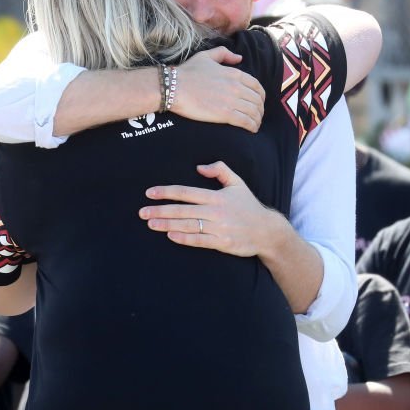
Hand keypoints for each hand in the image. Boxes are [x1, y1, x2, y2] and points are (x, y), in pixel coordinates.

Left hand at [139, 161, 280, 256]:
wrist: (267, 231)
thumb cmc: (248, 206)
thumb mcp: (237, 183)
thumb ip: (220, 170)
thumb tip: (199, 167)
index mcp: (216, 196)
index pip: (186, 192)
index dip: (166, 192)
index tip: (150, 193)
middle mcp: (216, 211)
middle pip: (182, 210)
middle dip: (160, 210)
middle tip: (142, 212)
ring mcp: (218, 228)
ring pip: (187, 225)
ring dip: (166, 224)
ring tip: (150, 223)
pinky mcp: (222, 243)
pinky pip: (199, 240)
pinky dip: (184, 238)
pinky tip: (170, 235)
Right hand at [171, 47, 264, 132]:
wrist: (174, 87)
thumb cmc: (187, 72)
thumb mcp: (206, 56)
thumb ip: (224, 53)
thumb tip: (239, 58)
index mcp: (234, 73)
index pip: (256, 86)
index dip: (260, 96)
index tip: (258, 102)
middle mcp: (236, 87)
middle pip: (257, 100)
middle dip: (260, 109)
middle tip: (257, 115)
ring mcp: (232, 101)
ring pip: (254, 112)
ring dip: (257, 119)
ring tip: (255, 124)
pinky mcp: (225, 114)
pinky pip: (246, 121)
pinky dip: (252, 126)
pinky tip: (252, 129)